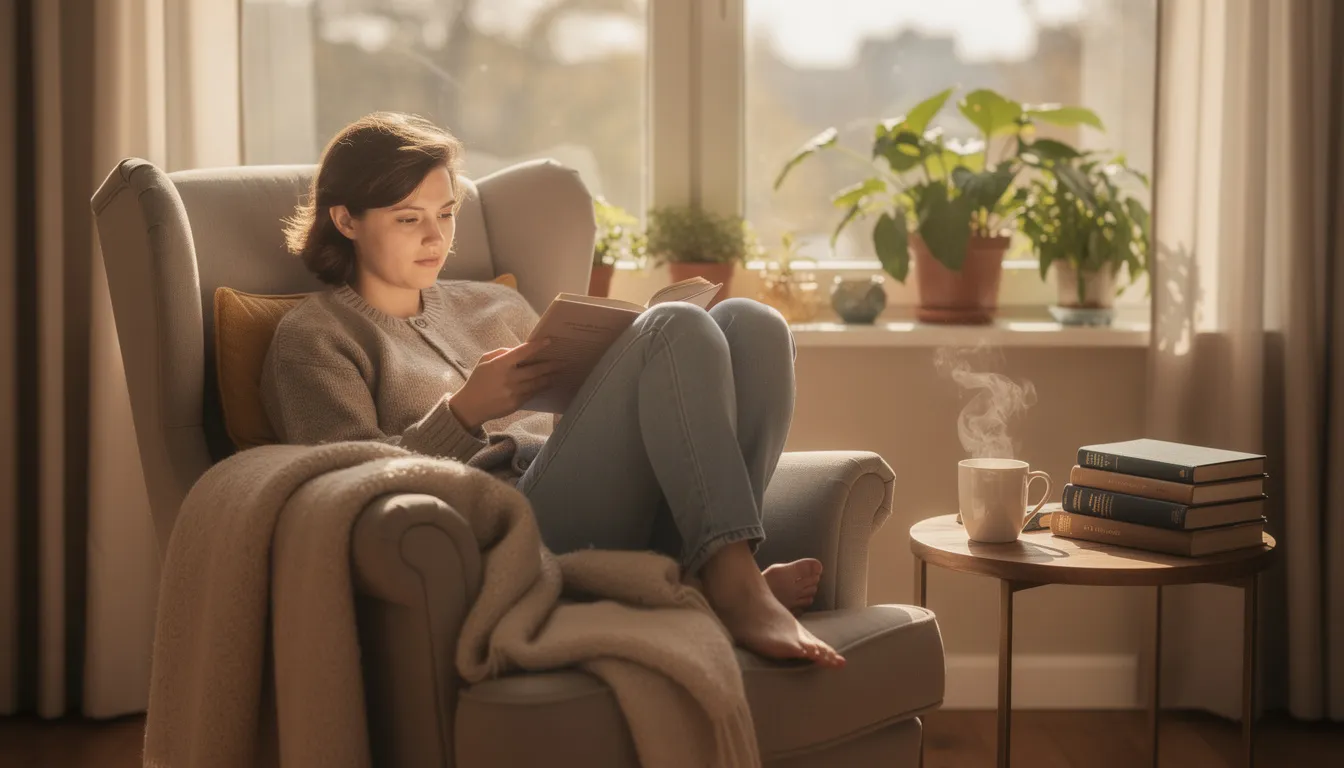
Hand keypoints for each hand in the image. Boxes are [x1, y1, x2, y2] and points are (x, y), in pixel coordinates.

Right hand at [448, 339, 565, 431]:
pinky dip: (542, 388)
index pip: (522, 352)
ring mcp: (513, 392)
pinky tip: (548, 383)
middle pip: (535, 370)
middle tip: (564, 361)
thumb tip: (519, 350)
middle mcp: (509, 378)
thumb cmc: (478, 380)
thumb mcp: (484, 361)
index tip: (549, 341)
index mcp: (500, 364)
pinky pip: (533, 393)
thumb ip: (502, 353)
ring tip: (559, 372)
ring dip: (550, 377)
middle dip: (551, 365)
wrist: (471, 406)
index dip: (537, 346)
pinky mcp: (516, 403)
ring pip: (537, 383)